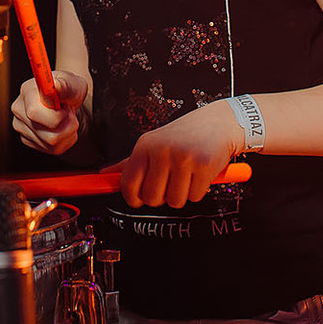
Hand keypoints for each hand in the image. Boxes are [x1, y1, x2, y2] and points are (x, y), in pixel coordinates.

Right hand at [11, 70, 89, 154]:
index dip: (55, 115)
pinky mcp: (28, 141)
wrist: (68, 101)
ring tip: (66, 119)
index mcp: (27, 91)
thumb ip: (64, 86)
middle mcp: (19, 110)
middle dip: (66, 124)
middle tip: (69, 113)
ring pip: (51, 142)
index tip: (66, 108)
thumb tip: (56, 87)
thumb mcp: (72, 83)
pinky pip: (52, 148)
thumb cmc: (69, 90)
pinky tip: (62, 127)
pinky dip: (65, 140)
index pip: (34, 112)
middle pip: (45, 131)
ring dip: (68, 132)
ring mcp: (22, 127)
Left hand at [118, 100, 242, 208]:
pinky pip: (195, 197)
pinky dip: (199, 190)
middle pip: (152, 198)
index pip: (128, 184)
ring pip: (174, 201)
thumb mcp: (153, 144)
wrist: (218, 122)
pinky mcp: (204, 166)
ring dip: (182, 194)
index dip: (133, 198)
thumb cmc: (183, 136)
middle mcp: (161, 150)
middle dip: (162, 196)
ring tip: (187, 175)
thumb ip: (129, 163)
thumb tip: (104, 175)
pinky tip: (200, 173)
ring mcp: (183, 157)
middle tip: (171, 181)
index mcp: (145, 145)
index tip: (140, 199)